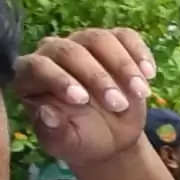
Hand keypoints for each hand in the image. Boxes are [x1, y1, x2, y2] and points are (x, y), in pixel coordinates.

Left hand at [11, 28, 158, 173]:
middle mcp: (53, 53)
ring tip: (140, 93)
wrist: (111, 136)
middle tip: (118, 105)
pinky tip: (149, 75)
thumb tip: (46, 113)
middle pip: (70, 50)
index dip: (59, 79)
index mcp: (31, 75)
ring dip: (123, 66)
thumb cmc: (81, 139)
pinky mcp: (113, 43)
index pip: (37, 66)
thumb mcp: (65, 143)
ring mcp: (83, 45)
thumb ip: (53, 131)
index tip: (82, 100)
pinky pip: (125, 37)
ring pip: (98, 39)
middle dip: (97, 77)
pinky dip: (139, 53)